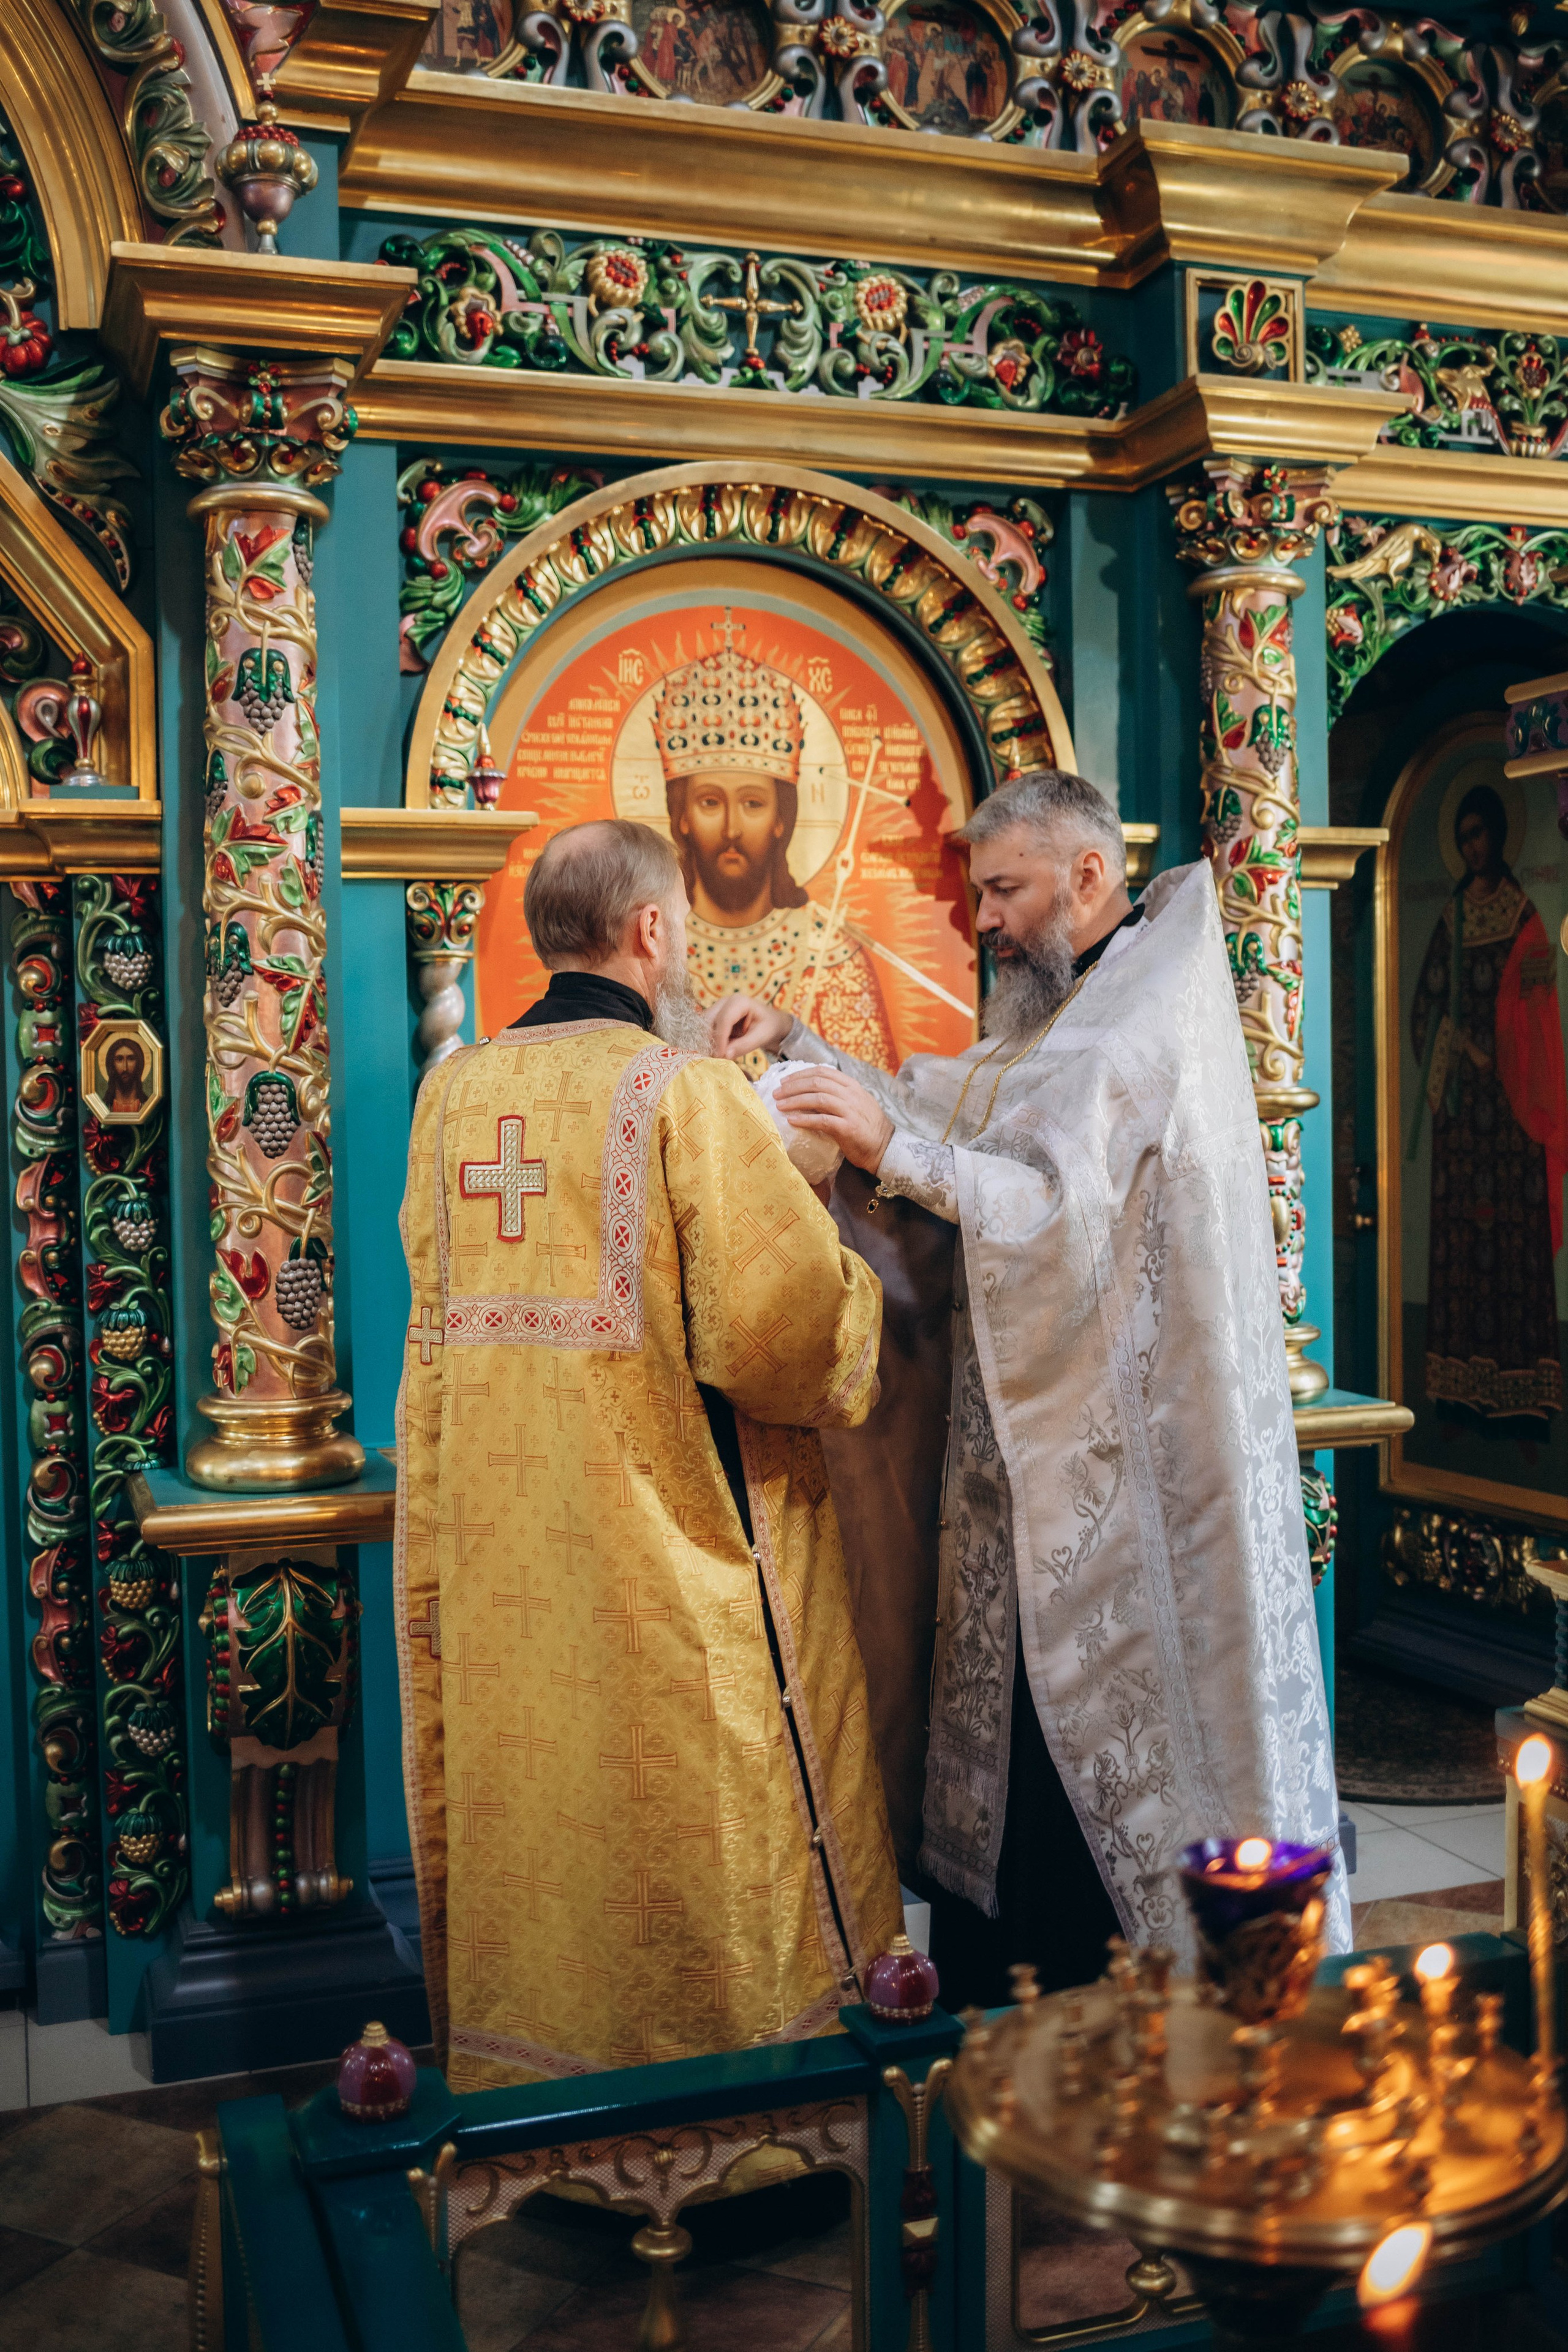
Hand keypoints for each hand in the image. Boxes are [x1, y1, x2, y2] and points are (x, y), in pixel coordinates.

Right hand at [710, 993, 791, 1059]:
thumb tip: (725, 1055)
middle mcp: (725, 1002)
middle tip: (717, 1058)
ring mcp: (717, 1008)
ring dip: (708, 1041)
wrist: (769, 1022)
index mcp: (739, 1002)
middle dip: (711, 1040)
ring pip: (704, 1025)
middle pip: (709, 1020)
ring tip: (718, 1055)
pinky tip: (718, 1051)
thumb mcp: (762, 1036)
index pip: (724, 1019)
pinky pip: (705, 1030)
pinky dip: (710, 1041)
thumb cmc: (768, 1026)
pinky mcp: (713, 1017)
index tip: (720, 1055)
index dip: (720, 1039)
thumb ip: (745, 1045)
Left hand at [773, 1069, 894, 1174]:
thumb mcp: (855, 1104)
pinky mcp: (848, 1128)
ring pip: (817, 1098)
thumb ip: (838, 1095)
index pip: (823, 1072)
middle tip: (777, 1093)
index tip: (785, 1081)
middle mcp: (851, 1095)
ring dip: (795, 1101)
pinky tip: (792, 1120)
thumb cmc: (867, 1128)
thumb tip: (811, 1093)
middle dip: (793, 1086)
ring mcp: (850, 1110)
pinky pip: (822, 1120)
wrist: (885, 1148)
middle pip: (817, 1083)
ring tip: (780, 1105)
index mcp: (852, 1086)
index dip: (801, 1074)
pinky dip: (805, 1119)